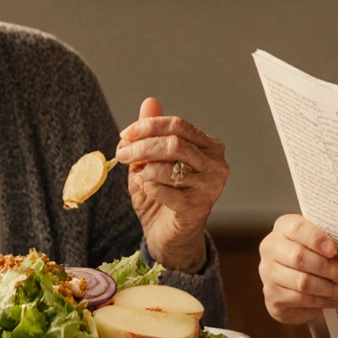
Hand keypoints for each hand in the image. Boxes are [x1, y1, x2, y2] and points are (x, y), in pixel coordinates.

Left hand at [115, 97, 227, 272]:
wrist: (170, 236)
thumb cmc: (162, 195)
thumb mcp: (152, 160)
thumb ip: (151, 133)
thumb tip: (150, 101)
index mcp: (208, 146)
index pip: (178, 125)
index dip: (148, 126)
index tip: (125, 135)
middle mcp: (215, 164)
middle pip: (175, 144)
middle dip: (142, 146)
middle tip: (122, 154)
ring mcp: (210, 187)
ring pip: (171, 167)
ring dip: (144, 169)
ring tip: (135, 174)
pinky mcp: (198, 209)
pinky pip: (167, 191)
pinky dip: (150, 187)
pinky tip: (146, 189)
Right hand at [258, 213, 337, 324]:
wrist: (294, 282)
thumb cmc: (313, 256)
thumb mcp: (320, 244)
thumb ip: (332, 243)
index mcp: (283, 228)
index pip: (297, 228)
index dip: (316, 239)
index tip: (335, 250)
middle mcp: (271, 249)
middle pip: (300, 259)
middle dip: (333, 270)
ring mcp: (268, 276)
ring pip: (303, 284)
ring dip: (334, 290)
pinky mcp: (274, 299)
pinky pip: (303, 302)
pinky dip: (327, 303)